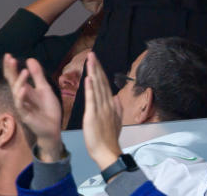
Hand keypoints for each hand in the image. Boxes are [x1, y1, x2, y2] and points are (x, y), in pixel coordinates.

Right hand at [3, 54, 64, 160]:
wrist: (53, 127)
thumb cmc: (48, 109)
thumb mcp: (44, 88)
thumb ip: (37, 75)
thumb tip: (30, 59)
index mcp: (25, 90)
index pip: (15, 76)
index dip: (11, 67)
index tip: (8, 55)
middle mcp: (21, 97)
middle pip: (12, 82)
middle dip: (10, 70)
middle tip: (9, 58)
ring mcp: (22, 106)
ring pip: (16, 92)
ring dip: (19, 81)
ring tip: (23, 71)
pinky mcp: (25, 115)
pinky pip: (21, 105)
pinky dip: (21, 96)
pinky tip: (23, 89)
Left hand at [82, 52, 123, 170]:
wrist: (107, 152)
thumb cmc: (109, 139)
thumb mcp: (116, 122)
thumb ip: (117, 110)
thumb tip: (117, 98)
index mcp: (110, 105)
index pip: (105, 85)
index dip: (100, 73)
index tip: (96, 62)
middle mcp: (107, 104)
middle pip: (101, 82)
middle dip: (96, 67)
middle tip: (92, 54)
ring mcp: (100, 109)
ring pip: (97, 87)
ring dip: (93, 72)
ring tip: (90, 60)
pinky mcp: (92, 115)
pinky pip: (91, 99)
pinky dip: (90, 88)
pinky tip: (89, 78)